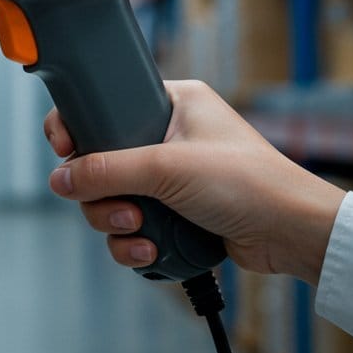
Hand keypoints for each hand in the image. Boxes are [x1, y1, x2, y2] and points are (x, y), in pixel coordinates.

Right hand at [44, 80, 344, 283]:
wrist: (293, 233)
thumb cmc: (248, 182)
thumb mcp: (168, 167)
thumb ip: (107, 171)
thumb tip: (59, 179)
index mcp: (172, 102)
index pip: (106, 105)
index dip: (78, 128)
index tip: (64, 149)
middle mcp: (169, 135)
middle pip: (101, 162)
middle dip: (103, 193)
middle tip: (124, 207)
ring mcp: (171, 178)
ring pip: (111, 200)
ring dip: (117, 223)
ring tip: (143, 231)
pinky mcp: (175, 213)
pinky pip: (132, 228)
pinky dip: (135, 243)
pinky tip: (153, 250)